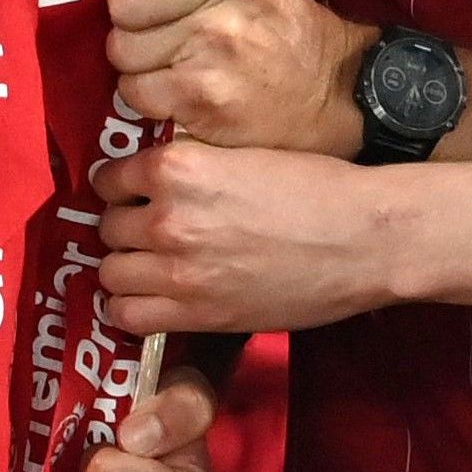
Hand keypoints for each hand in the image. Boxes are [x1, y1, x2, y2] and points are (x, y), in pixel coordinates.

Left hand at [70, 0, 366, 154]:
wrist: (322, 85)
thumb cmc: (263, 7)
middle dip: (129, 13)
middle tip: (163, 19)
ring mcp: (219, 37)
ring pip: (121, 46)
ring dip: (137, 56)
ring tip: (177, 53)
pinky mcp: (204, 92)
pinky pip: (132, 89)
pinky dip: (146, 94)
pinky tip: (181, 85)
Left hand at [93, 135, 408, 335]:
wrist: (364, 239)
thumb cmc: (317, 190)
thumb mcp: (241, 156)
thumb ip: (191, 170)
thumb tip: (153, 182)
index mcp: (178, 167)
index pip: (110, 178)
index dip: (123, 188)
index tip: (135, 195)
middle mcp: (167, 217)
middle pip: (107, 226)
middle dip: (126, 228)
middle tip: (151, 233)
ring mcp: (178, 270)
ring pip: (110, 271)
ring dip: (127, 268)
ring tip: (153, 267)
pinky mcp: (197, 313)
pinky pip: (127, 315)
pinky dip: (132, 307)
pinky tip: (153, 298)